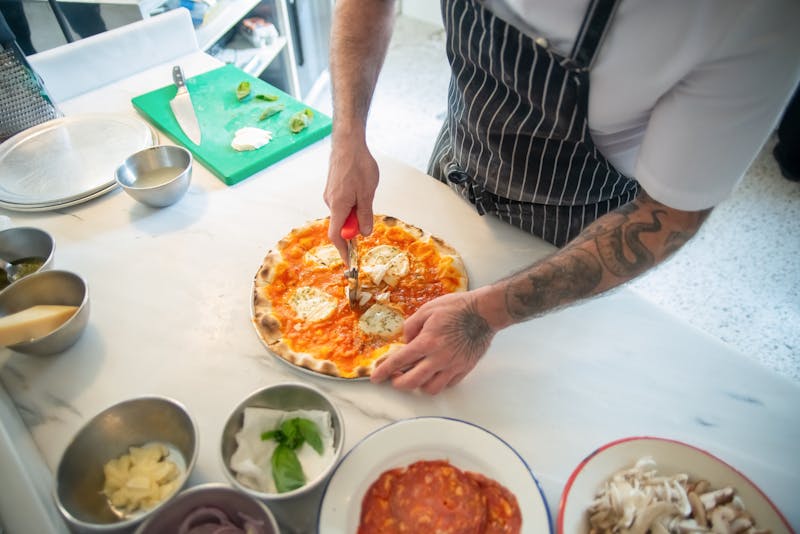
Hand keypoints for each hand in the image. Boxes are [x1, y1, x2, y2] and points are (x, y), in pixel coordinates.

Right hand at [324, 137, 378, 259]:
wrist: (348, 143)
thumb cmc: (358, 165)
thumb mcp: (367, 193)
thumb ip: (365, 215)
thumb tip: (364, 233)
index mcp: (337, 206)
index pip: (336, 236)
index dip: (343, 251)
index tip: (349, 262)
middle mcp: (330, 202)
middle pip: (341, 224)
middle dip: (355, 225)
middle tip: (368, 211)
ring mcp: (330, 195)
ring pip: (343, 213)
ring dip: (356, 211)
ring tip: (366, 190)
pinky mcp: (333, 188)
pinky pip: (343, 203)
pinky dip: (353, 202)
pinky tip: (361, 186)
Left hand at [370, 290, 498, 394]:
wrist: (484, 312)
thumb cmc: (457, 307)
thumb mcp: (427, 310)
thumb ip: (411, 326)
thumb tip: (405, 340)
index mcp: (427, 341)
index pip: (399, 361)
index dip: (384, 370)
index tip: (376, 377)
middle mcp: (439, 358)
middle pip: (412, 382)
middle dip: (398, 383)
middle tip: (395, 378)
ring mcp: (453, 366)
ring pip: (431, 388)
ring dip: (419, 385)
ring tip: (416, 376)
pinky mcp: (464, 369)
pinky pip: (448, 385)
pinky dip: (437, 382)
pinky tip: (434, 374)